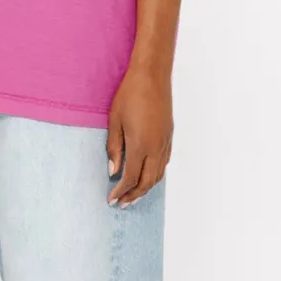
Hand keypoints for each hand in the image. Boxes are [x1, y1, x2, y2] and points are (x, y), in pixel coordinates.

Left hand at [106, 64, 172, 205]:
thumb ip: (114, 148)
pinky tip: (146, 175)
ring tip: (133, 195)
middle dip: (134, 195)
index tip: (111, 199)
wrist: (152, 75)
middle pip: (147, 182)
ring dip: (146, 188)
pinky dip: (154, 175)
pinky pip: (164, 163)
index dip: (120, 192)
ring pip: (158, 175)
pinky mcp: (169, 136)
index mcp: (140, 145)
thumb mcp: (115, 121)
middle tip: (122, 204)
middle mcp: (156, 148)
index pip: (130, 178)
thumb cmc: (130, 94)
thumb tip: (113, 171)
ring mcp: (165, 143)